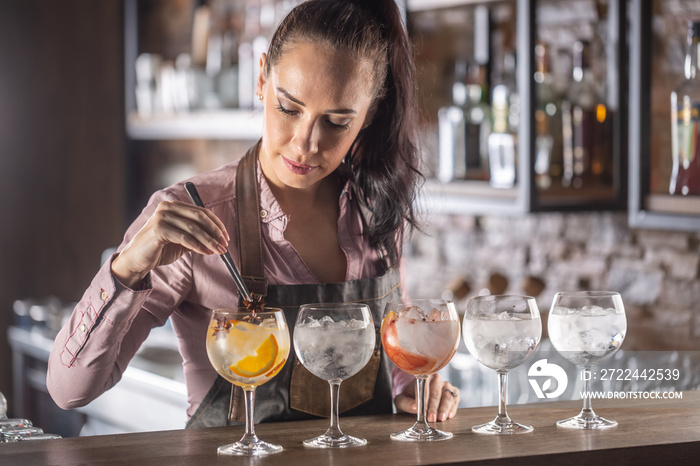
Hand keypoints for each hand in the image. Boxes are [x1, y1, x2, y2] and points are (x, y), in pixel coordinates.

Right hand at [111, 200, 229, 287]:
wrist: (137, 260)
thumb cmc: (159, 250)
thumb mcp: (182, 240)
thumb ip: (196, 235)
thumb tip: (218, 239)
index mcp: (174, 206)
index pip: (201, 212)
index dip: (217, 224)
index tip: (226, 236)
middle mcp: (168, 207)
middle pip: (200, 217)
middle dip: (215, 231)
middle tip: (224, 244)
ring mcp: (162, 216)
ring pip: (194, 228)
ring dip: (209, 241)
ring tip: (218, 251)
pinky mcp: (159, 228)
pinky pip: (184, 237)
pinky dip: (198, 246)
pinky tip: (206, 252)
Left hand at [394, 373, 458, 421]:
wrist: (418, 398)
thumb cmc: (410, 398)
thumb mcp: (402, 400)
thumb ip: (405, 403)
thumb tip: (415, 407)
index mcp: (423, 377)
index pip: (424, 388)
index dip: (423, 401)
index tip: (421, 412)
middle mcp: (436, 379)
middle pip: (436, 393)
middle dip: (433, 407)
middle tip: (431, 418)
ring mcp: (446, 385)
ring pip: (447, 396)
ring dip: (444, 408)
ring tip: (440, 418)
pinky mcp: (454, 392)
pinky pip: (455, 399)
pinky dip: (453, 407)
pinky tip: (449, 415)